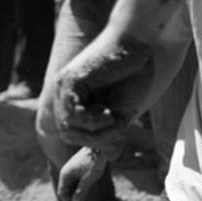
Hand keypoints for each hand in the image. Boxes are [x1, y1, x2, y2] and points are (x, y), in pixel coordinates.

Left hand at [47, 28, 156, 150]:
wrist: (138, 41)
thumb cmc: (135, 72)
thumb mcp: (123, 112)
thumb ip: (112, 132)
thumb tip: (111, 159)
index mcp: (74, 99)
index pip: (73, 133)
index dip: (94, 141)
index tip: (116, 133)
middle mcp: (63, 93)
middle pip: (67, 134)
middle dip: (93, 140)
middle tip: (116, 129)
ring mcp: (63, 86)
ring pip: (67, 128)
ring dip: (94, 132)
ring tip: (113, 119)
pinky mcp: (69, 80)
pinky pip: (72, 116)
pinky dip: (91, 122)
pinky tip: (108, 113)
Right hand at [57, 147, 107, 200]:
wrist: (100, 146)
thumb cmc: (94, 162)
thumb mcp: (89, 178)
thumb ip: (81, 191)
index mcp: (65, 175)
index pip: (62, 194)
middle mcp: (65, 172)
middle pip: (66, 190)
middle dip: (73, 198)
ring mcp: (71, 170)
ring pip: (71, 186)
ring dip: (77, 193)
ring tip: (87, 195)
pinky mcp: (77, 168)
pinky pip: (75, 181)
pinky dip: (80, 186)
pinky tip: (88, 187)